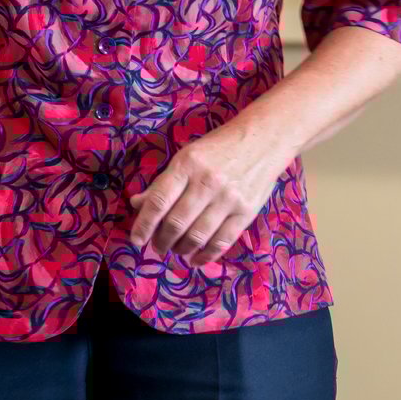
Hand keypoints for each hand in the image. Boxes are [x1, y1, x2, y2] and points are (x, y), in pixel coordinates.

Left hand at [129, 126, 287, 267]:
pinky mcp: (246, 211)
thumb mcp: (187, 157)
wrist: (264, 140)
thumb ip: (164, 182)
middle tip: (159, 246)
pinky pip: (222, 241)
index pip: (159, 202)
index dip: (143, 225)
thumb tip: (137, 204)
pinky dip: (206, 255)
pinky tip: (196, 259)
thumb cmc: (220, 147)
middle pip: (176, 223)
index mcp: (187, 165)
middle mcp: (207, 182)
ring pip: (197, 236)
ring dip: (181, 249)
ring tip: (177, 249)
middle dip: (162, 241)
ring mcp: (229, 198)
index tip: (136, 240)